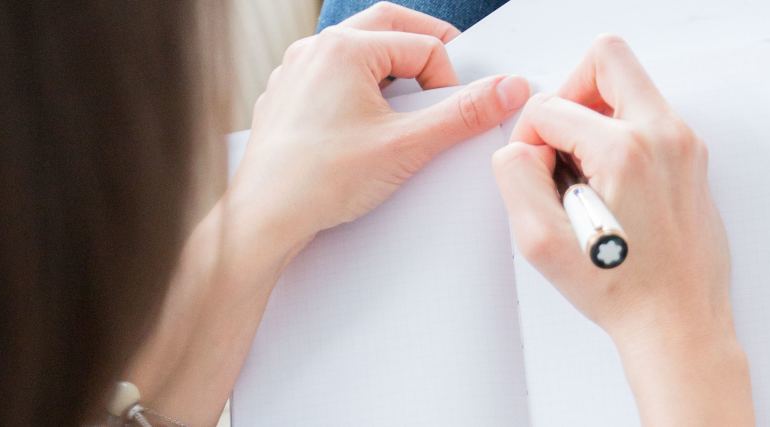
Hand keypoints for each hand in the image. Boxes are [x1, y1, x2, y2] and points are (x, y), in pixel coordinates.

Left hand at [230, 2, 530, 252]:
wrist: (264, 219)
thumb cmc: (318, 181)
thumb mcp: (407, 146)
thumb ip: (463, 115)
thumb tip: (505, 90)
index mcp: (343, 48)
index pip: (423, 45)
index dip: (448, 80)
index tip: (451, 114)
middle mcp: (315, 50)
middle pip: (388, 27)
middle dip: (424, 52)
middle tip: (446, 81)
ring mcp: (296, 72)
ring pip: (358, 51)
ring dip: (390, 70)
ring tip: (405, 108)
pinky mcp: (287, 97)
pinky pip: (333, 76)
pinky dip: (360, 89)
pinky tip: (368, 127)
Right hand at [491, 35, 752, 425]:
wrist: (678, 324)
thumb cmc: (623, 291)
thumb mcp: (541, 242)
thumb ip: (515, 176)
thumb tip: (523, 148)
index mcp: (625, 150)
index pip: (551, 107)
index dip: (528, 138)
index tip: (537, 174)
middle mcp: (664, 136)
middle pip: (606, 59)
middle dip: (569, 92)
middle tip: (560, 138)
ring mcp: (684, 145)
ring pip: (630, 86)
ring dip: (595, 116)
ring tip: (585, 171)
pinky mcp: (692, 160)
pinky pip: (649, 118)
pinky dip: (620, 136)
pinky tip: (609, 185)